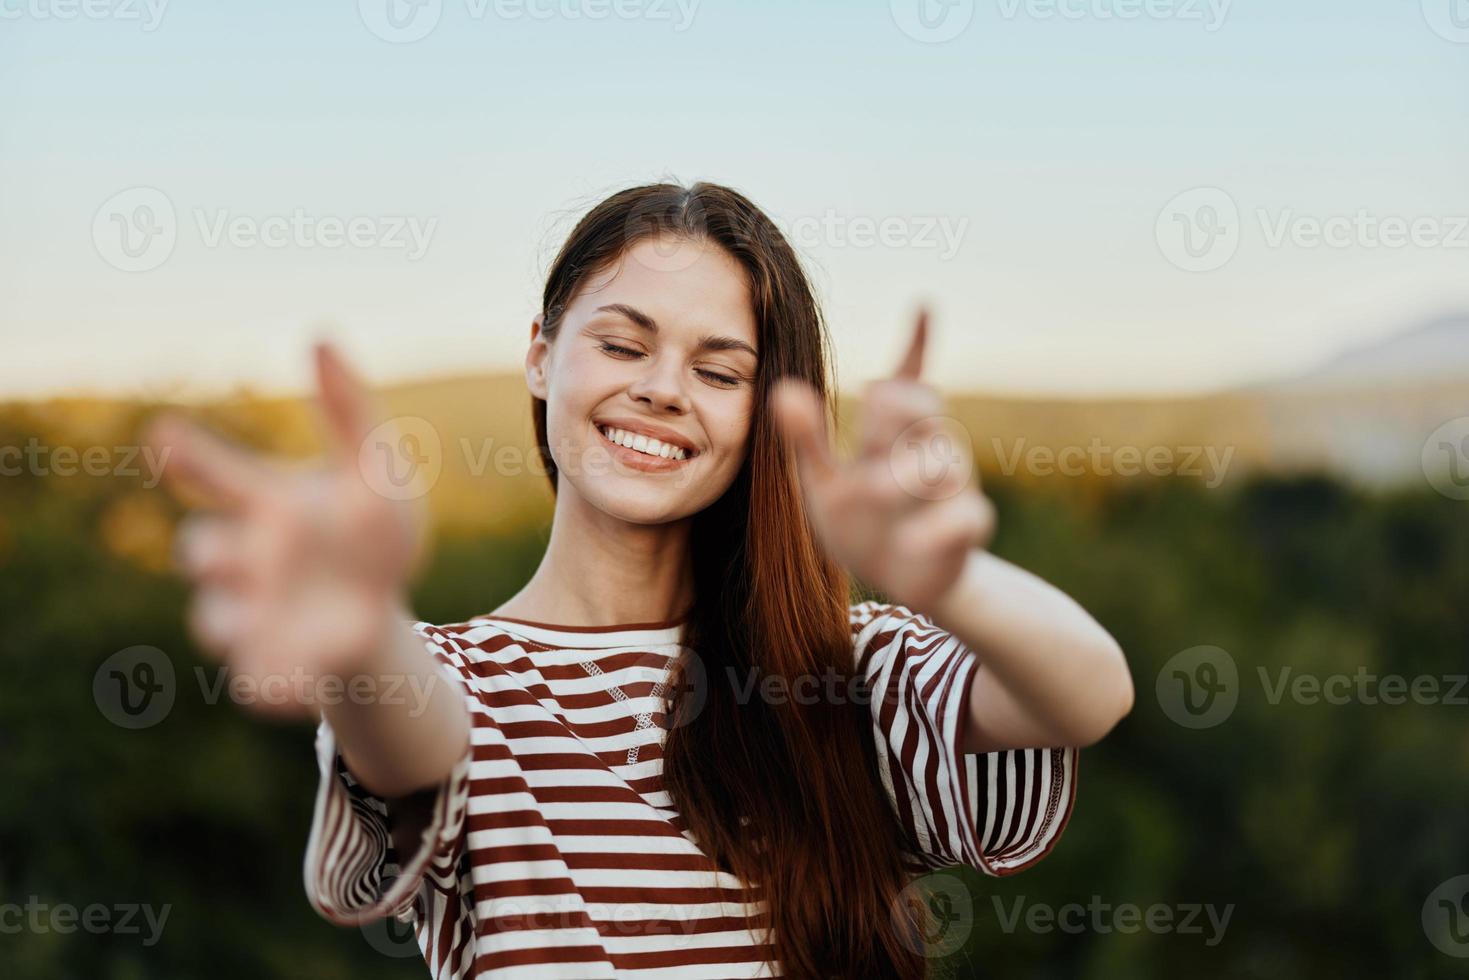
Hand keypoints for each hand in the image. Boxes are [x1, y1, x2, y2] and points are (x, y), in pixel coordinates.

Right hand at [144, 342, 430, 718]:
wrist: (380, 607)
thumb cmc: (369, 530)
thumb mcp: (377, 470)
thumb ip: (350, 409)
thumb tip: (319, 333)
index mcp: (268, 504)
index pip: (222, 475)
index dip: (193, 455)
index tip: (164, 433)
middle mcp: (246, 558)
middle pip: (203, 552)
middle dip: (210, 549)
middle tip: (233, 547)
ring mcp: (251, 615)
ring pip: (216, 620)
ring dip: (228, 619)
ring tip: (259, 617)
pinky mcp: (268, 667)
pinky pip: (256, 683)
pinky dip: (268, 686)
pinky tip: (294, 691)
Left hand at [769, 309, 994, 613]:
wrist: (896, 578)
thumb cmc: (858, 520)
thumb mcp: (823, 480)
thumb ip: (805, 438)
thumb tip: (781, 388)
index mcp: (892, 434)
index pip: (906, 381)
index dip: (915, 345)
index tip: (923, 305)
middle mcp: (927, 449)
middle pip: (925, 408)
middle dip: (898, 410)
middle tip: (870, 423)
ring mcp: (951, 488)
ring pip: (943, 464)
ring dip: (907, 476)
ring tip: (872, 492)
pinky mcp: (964, 529)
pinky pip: (966, 518)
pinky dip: (937, 528)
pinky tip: (911, 536)